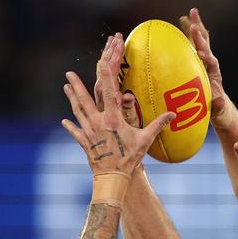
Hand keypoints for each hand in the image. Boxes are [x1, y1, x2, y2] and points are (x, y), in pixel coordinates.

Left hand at [62, 38, 173, 176]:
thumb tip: (173, 115)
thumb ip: (157, 125)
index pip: (109, 91)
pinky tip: (64, 121)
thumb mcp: (144, 141)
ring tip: (66, 87)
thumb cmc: (129, 159)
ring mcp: (89, 133)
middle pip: (84, 100)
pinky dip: (71, 127)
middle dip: (77, 85)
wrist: (113, 178)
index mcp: (112, 119)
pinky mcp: (85, 144)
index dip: (106, 73)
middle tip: (68, 73)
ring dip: (71, 99)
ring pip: (78, 112)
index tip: (102, 60)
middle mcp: (97, 123)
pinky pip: (76, 133)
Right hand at [179, 8, 226, 120]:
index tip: (200, 54)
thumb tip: (219, 101)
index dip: (206, 56)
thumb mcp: (218, 110)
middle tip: (194, 19)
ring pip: (199, 43)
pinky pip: (192, 48)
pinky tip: (183, 25)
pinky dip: (188, 37)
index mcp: (214, 74)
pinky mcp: (197, 64)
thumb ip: (218, 105)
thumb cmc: (217, 110)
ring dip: (195, 28)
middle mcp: (210, 64)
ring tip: (189, 14)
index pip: (211, 62)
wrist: (217, 108)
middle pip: (206, 45)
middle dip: (200, 32)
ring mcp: (204, 62)